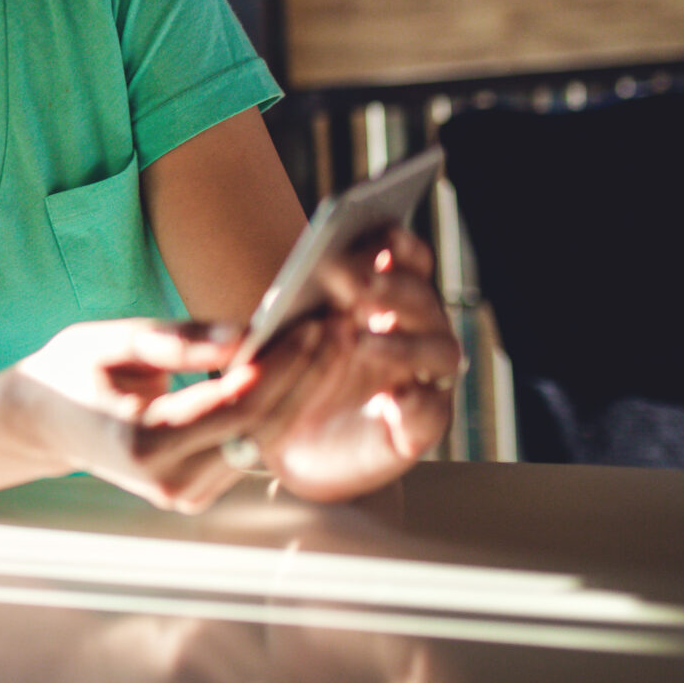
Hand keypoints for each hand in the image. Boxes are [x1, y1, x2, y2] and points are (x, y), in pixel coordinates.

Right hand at [1, 317, 328, 512]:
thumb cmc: (71, 371)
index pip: (235, 406)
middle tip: (339, 326)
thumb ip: (179, 340)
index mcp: (142, 444)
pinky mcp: (197, 492)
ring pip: (265, 441)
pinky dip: (280, 408)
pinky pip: (252, 447)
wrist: (42, 422)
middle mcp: (168, 481)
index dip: (282, 366)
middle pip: (262, 428)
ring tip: (328, 341)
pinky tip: (300, 370)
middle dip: (307, 376)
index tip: (315, 323)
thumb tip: (248, 334)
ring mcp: (184, 494)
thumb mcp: (111, 339)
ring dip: (302, 392)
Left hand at [257, 227, 461, 501]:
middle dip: (391, 287)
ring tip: (361, 343)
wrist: (291, 449)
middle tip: (355, 286)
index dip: (398, 244)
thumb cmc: (285, 380)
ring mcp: (422, 379)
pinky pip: (431, 412)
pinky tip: (391, 398)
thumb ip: (267, 322)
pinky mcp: (419, 428)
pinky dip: (416, 404)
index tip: (379, 233)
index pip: (407, 258)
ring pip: (439, 350)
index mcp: (383, 300)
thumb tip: (244, 321)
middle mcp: (412, 332)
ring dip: (403, 343)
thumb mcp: (269, 344)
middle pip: (421, 298)